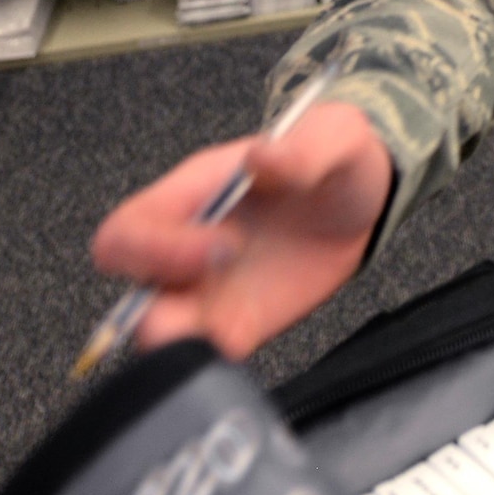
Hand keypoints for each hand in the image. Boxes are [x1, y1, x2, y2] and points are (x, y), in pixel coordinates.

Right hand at [91, 101, 393, 359]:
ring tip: (222, 330)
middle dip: (158, 292)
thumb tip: (260, 157)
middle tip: (225, 272)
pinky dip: (217, 358)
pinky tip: (245, 343)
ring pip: (159, 327)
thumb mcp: (337, 136)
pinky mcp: (240, 323)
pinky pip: (210, 351)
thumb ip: (303, 148)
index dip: (159, 245)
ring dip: (178, 339)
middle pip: (129, 282)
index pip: (131, 228)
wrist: (364, 203)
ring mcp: (210, 289)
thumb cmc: (335, 157)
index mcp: (193, 193)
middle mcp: (188, 245)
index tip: (224, 243)